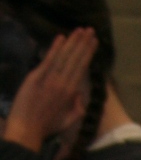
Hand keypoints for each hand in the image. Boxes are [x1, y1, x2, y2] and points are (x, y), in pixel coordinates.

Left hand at [2, 28, 97, 153]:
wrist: (27, 130)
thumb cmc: (47, 127)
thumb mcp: (68, 121)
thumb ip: (78, 108)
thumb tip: (80, 95)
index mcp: (71, 93)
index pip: (82, 69)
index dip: (88, 54)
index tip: (94, 42)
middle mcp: (63, 84)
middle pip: (75, 60)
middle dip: (83, 43)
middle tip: (90, 29)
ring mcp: (49, 79)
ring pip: (64, 57)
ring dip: (72, 42)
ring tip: (80, 30)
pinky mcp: (36, 77)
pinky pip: (48, 60)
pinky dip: (55, 48)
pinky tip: (61, 37)